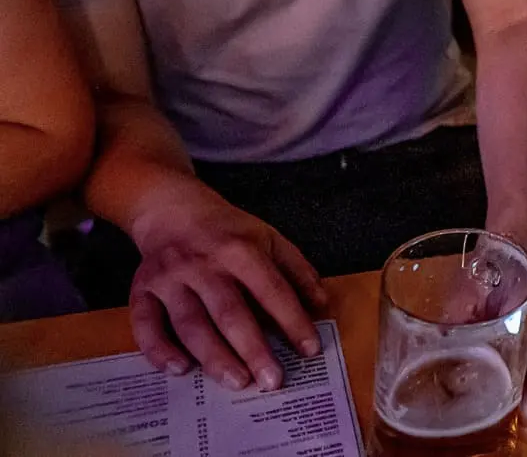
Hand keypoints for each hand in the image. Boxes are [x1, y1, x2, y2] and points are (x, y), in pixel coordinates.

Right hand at [127, 180, 325, 390]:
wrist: (172, 209)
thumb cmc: (227, 231)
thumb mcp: (270, 239)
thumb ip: (297, 271)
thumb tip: (321, 304)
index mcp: (240, 249)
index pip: (272, 290)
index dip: (293, 321)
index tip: (309, 350)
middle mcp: (203, 264)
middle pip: (230, 312)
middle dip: (253, 350)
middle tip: (271, 381)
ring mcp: (169, 278)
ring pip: (191, 324)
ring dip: (214, 357)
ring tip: (237, 381)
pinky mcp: (141, 289)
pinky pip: (146, 324)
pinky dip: (159, 350)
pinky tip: (180, 369)